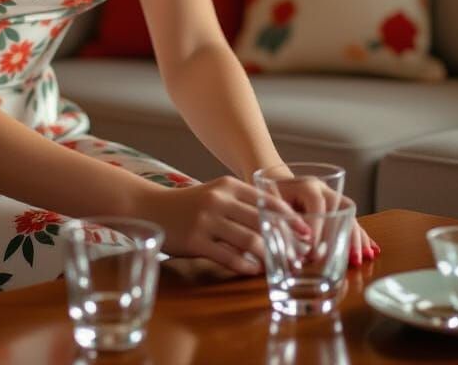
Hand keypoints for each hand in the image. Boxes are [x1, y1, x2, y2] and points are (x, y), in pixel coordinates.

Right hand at [135, 175, 310, 276]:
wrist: (151, 208)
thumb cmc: (188, 204)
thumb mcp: (215, 194)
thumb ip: (241, 204)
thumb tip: (276, 224)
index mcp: (227, 185)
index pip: (266, 201)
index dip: (289, 218)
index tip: (307, 233)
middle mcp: (218, 200)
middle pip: (261, 221)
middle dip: (285, 241)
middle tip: (300, 257)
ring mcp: (206, 220)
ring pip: (248, 240)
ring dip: (270, 257)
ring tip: (282, 268)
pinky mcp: (195, 240)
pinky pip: (228, 256)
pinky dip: (246, 266)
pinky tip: (256, 272)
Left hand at [257, 175, 380, 267]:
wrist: (277, 181)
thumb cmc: (271, 195)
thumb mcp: (271, 205)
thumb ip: (282, 223)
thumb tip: (297, 249)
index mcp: (306, 185)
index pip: (316, 202)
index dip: (318, 227)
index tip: (315, 251)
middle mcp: (324, 189)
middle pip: (342, 207)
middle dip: (348, 234)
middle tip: (351, 258)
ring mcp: (333, 197)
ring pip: (351, 215)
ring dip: (358, 237)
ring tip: (364, 258)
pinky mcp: (337, 207)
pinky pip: (352, 221)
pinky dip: (361, 236)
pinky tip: (371, 250)